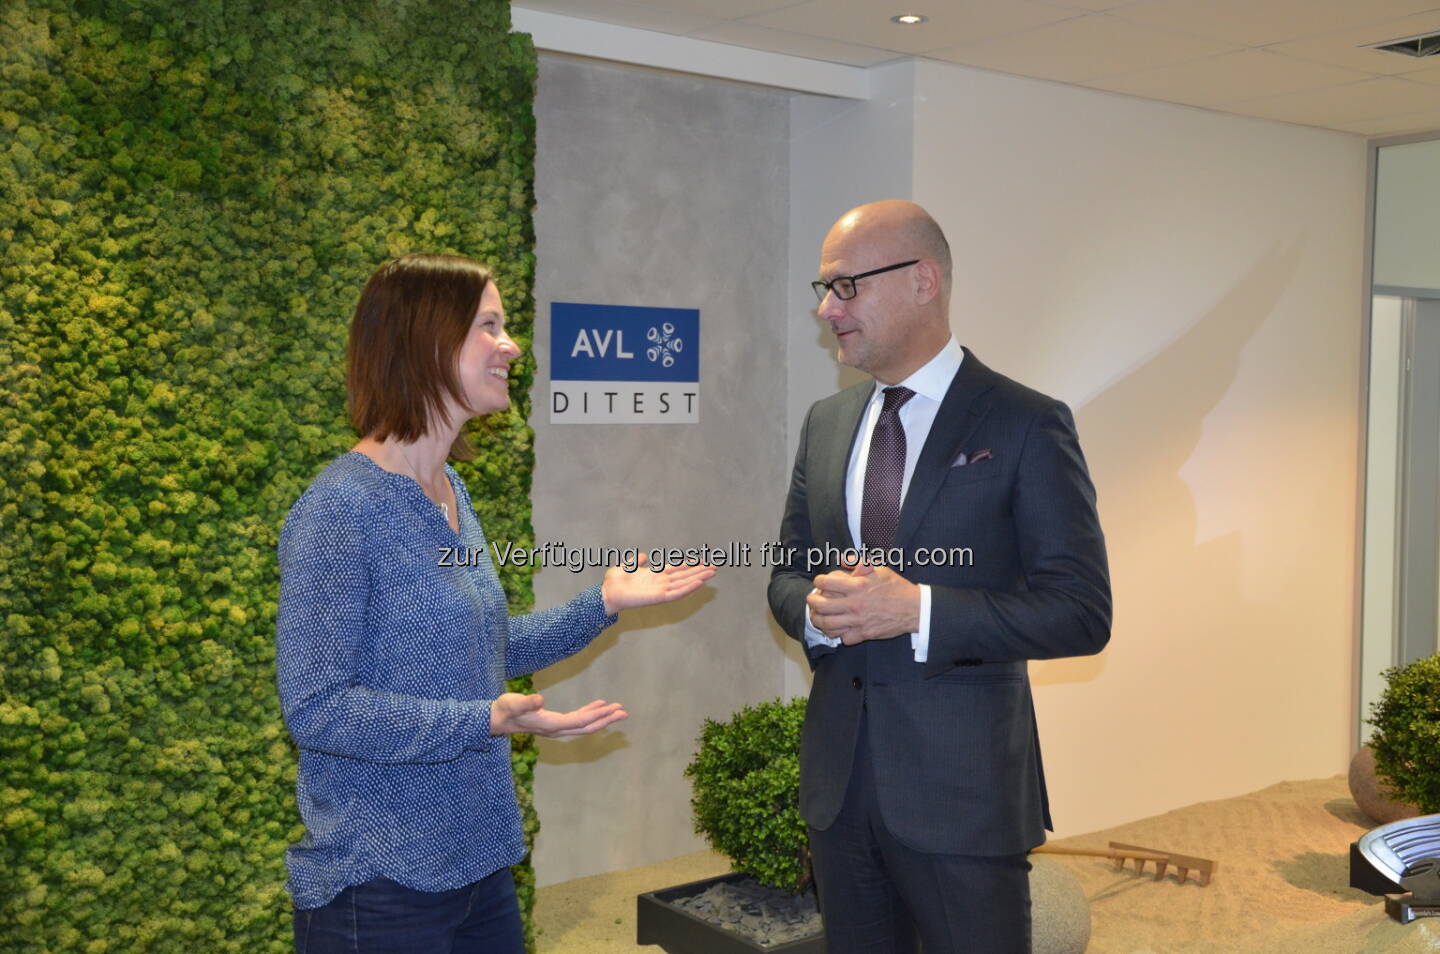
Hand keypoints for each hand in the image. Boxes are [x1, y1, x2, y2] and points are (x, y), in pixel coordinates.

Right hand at [489, 693, 627, 737]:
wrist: (497, 720)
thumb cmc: (505, 710)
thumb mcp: (513, 703)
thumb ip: (526, 702)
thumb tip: (539, 700)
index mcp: (551, 725)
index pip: (579, 722)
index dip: (597, 715)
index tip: (612, 708)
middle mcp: (557, 729)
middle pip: (587, 727)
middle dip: (606, 720)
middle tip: (625, 712)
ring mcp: (557, 727)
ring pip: (584, 725)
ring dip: (602, 717)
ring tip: (618, 709)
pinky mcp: (555, 722)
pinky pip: (578, 720)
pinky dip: (590, 713)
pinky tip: (599, 706)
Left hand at [602, 551, 715, 613]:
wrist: (607, 593)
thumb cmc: (614, 582)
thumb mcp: (626, 566)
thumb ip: (637, 561)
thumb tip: (645, 556)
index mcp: (655, 575)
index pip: (676, 569)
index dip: (689, 565)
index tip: (702, 561)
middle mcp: (661, 583)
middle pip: (684, 576)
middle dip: (699, 571)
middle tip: (715, 566)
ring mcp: (661, 590)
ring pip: (684, 584)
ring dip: (698, 578)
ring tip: (712, 572)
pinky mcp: (658, 598)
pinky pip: (676, 593)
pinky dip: (687, 589)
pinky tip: (698, 583)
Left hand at [807, 563, 919, 644]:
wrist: (914, 608)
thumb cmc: (896, 587)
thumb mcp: (879, 568)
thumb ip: (858, 562)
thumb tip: (841, 560)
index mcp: (858, 585)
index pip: (826, 582)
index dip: (819, 581)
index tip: (819, 582)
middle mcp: (855, 604)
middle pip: (821, 605)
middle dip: (812, 602)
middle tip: (812, 600)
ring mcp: (858, 621)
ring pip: (827, 624)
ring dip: (818, 620)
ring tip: (816, 616)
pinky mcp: (864, 634)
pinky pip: (843, 638)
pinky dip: (837, 634)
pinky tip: (836, 629)